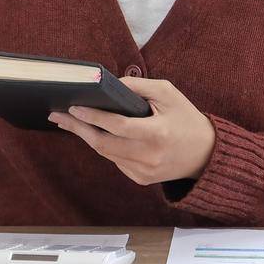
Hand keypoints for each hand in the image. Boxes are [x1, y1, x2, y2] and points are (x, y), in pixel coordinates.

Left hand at [48, 77, 216, 185]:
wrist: (206, 154)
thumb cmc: (186, 118)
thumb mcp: (168, 93)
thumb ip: (138, 86)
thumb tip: (109, 84)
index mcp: (157, 134)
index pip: (116, 126)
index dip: (92, 116)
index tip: (73, 107)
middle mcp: (149, 157)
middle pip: (103, 144)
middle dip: (78, 129)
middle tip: (58, 116)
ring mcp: (144, 172)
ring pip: (106, 153)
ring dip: (87, 137)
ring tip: (69, 122)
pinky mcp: (141, 179)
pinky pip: (115, 161)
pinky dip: (104, 146)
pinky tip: (94, 134)